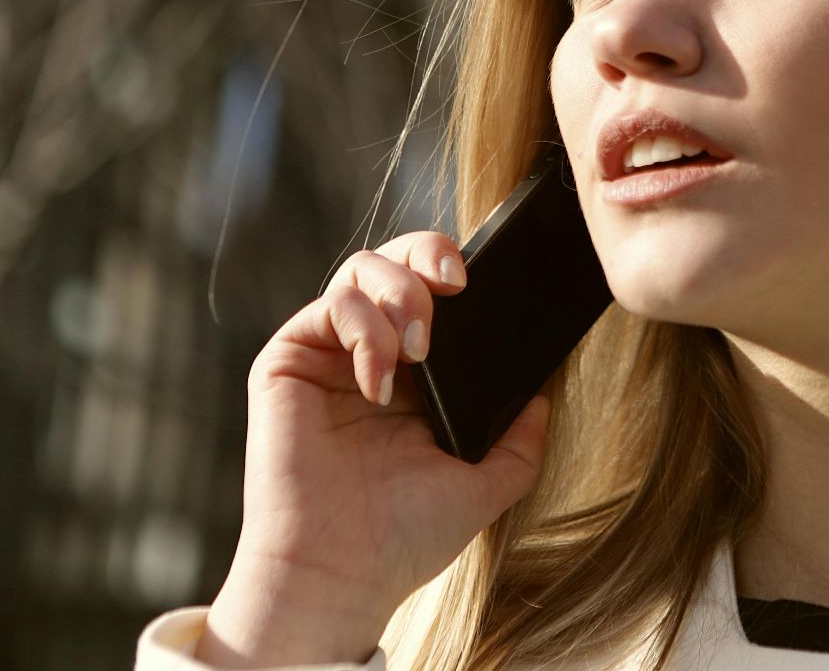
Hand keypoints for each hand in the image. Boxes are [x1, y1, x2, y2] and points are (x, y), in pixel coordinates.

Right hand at [197, 231, 549, 666]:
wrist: (342, 575)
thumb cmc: (402, 538)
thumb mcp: (483, 485)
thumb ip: (519, 443)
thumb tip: (542, 399)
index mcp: (414, 376)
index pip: (433, 292)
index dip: (455, 269)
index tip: (482, 284)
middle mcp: (367, 355)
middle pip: (394, 261)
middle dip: (427, 254)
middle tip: (455, 283)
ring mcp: (327, 356)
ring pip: (359, 270)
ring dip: (399, 293)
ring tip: (419, 348)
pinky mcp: (287, 362)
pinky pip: (327, 307)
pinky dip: (362, 330)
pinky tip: (379, 382)